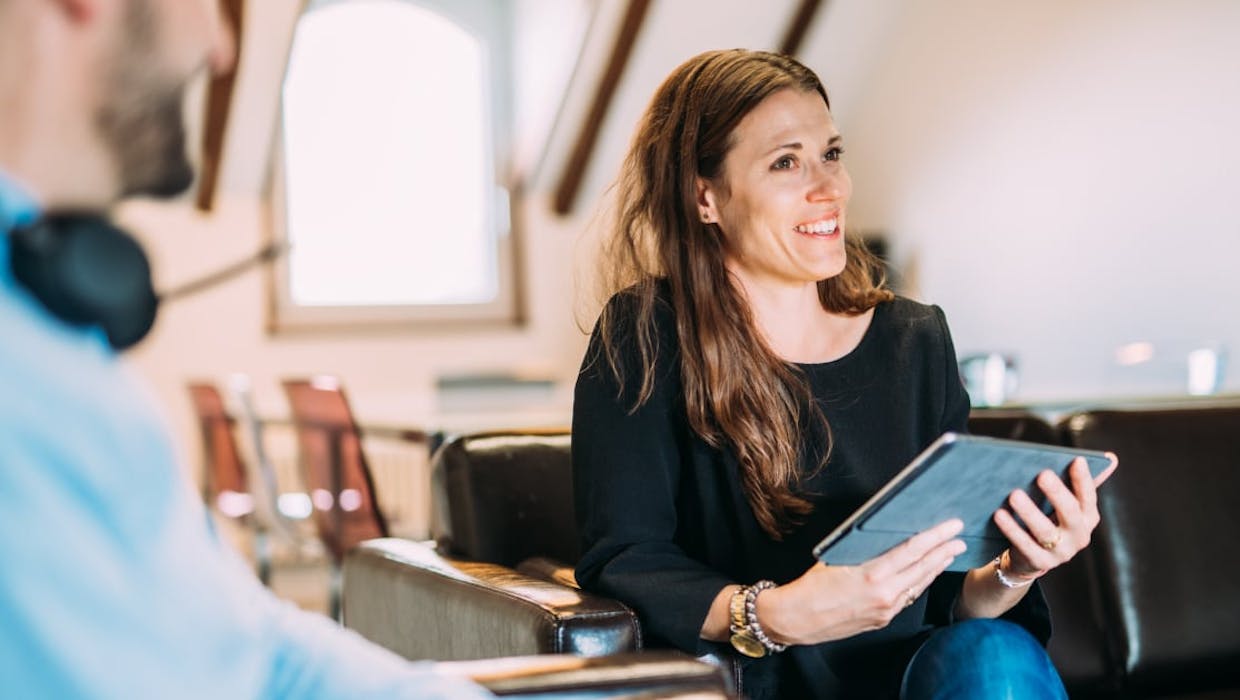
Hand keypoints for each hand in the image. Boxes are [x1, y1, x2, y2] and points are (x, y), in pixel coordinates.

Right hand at [758, 519, 966, 645]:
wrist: (795, 620)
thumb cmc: (810, 587)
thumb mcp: (836, 559)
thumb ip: (865, 551)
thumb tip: (884, 537)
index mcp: (873, 575)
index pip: (913, 550)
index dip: (936, 537)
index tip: (951, 526)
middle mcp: (885, 595)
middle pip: (923, 569)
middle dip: (944, 552)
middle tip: (959, 539)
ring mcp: (885, 610)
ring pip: (918, 585)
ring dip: (935, 568)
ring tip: (948, 555)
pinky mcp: (881, 620)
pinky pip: (906, 598)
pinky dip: (918, 583)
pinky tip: (923, 575)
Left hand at [994, 453, 1118, 579]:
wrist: (1029, 558)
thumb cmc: (1048, 520)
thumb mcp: (1064, 503)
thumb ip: (1079, 483)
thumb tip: (1111, 458)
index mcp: (1088, 517)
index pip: (1088, 496)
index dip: (1083, 479)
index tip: (1077, 460)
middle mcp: (1079, 535)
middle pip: (1070, 513)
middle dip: (1057, 493)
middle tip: (1043, 474)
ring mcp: (1062, 552)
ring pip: (1045, 531)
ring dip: (1030, 512)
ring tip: (1014, 495)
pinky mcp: (1041, 562)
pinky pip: (1025, 545)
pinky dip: (1012, 529)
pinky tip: (999, 514)